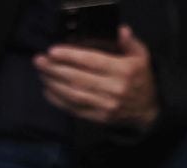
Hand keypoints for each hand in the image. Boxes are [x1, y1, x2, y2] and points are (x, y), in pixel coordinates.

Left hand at [36, 27, 159, 128]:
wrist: (147, 111)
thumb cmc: (141, 79)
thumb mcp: (141, 56)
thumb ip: (129, 42)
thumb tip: (120, 30)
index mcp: (123, 71)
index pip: (91, 62)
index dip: (70, 56)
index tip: (53, 51)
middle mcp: (113, 89)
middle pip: (78, 78)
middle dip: (55, 69)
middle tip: (39, 61)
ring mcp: (105, 106)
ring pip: (74, 95)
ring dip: (53, 84)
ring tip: (41, 73)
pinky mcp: (98, 118)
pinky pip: (75, 109)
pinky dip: (59, 101)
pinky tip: (48, 91)